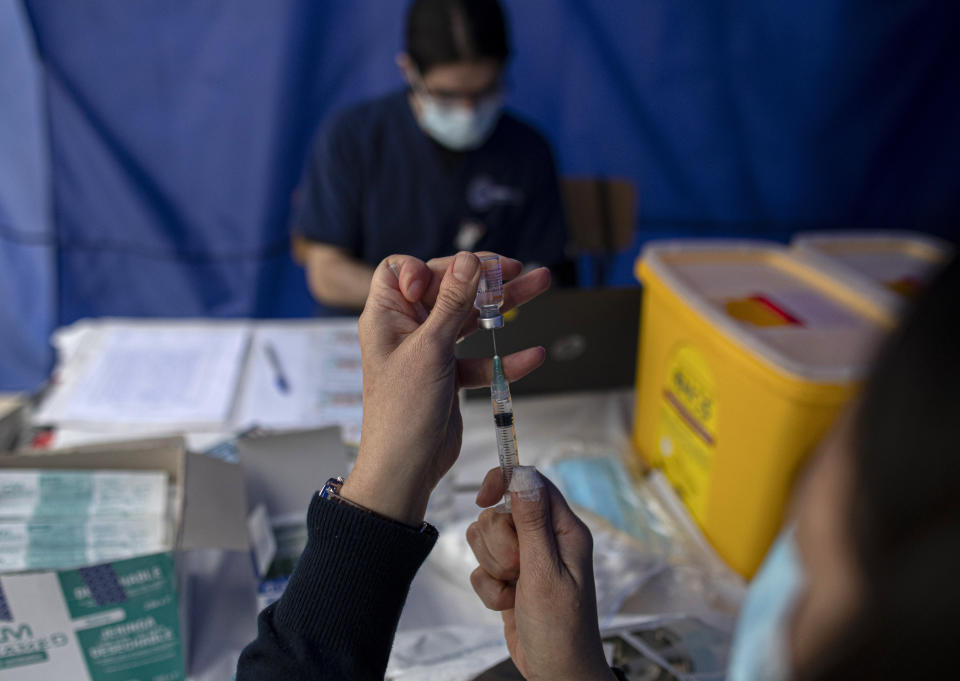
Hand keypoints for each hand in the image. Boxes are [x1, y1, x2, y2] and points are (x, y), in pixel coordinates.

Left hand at [341, 252, 550, 525]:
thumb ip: (451, 303)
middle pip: (446, 290)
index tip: (453, 276)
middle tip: (516, 267)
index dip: (427, 268)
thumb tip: (468, 260)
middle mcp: (406, 330)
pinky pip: (478, 359)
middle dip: (482, 277)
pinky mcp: (448, 377)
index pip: (402, 271)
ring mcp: (429, 353)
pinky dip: (503, 358)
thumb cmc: (403, 409)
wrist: (405, 469)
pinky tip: (533, 355)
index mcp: (387, 316)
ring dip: (502, 306)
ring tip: (540, 283)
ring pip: (468, 320)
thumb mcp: (430, 348)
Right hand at [467, 466, 615, 680]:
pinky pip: (481, 567)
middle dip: (499, 544)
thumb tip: (523, 477)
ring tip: (514, 589)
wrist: (556, 672)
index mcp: (564, 530)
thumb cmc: (562, 630)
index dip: (504, 482)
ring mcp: (526, 558)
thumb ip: (532, 523)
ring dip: (492, 567)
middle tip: (518, 569)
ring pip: (486, 538)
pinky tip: (507, 603)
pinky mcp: (509, 577)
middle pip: (500, 512)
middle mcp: (545, 539)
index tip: (483, 498)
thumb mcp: (545, 573)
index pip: (531, 483)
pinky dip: (488, 587)